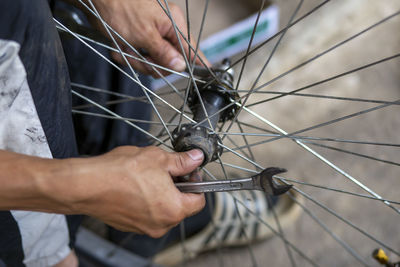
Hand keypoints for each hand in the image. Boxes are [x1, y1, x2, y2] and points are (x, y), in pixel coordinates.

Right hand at [63, 146, 204, 236]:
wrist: (86, 185)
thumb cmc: (119, 173)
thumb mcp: (158, 158)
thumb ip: (182, 161)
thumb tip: (196, 158)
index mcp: (173, 209)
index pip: (199, 200)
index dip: (196, 182)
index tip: (189, 172)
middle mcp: (161, 224)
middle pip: (181, 206)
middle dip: (178, 188)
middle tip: (167, 171)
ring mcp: (144, 227)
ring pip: (163, 210)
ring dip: (162, 194)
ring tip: (148, 176)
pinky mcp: (130, 226)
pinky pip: (147, 213)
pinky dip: (147, 201)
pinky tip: (136, 186)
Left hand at [86, 0, 208, 76]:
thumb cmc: (120, 7)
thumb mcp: (144, 34)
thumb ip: (164, 53)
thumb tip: (181, 66)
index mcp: (173, 25)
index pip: (191, 49)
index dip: (198, 64)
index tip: (207, 74)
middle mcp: (165, 30)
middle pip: (168, 62)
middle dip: (150, 64)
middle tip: (139, 58)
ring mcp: (151, 36)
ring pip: (150, 62)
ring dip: (134, 59)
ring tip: (124, 48)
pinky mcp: (138, 39)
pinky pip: (137, 57)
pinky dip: (126, 55)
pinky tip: (118, 46)